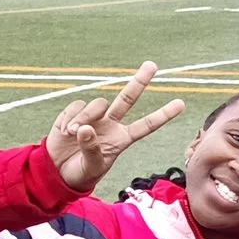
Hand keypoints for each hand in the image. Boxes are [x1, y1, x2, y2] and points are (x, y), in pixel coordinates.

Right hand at [44, 61, 186, 191]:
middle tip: (152, 65)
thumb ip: (91, 149)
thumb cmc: (80, 173)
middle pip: (128, 99)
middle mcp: (111, 124)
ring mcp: (93, 117)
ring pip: (98, 104)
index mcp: (122, 139)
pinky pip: (77, 105)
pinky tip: (65, 131)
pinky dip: (71, 117)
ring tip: (72, 133)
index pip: (146, 125)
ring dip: (86, 116)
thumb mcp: (90, 167)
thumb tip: (85, 128)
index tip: (181, 104)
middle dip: (139, 81)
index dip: (163, 115)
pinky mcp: (74, 113)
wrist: (57, 171)